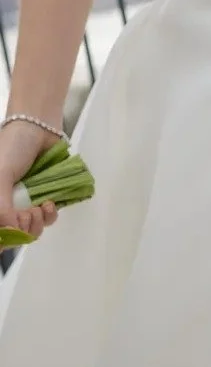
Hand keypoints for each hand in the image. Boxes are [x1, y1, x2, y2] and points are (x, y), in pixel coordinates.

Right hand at [0, 119, 59, 239]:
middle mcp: (6, 204)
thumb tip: (12, 232)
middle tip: (27, 214)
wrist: (38, 126)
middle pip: (13, 235)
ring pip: (31, 229)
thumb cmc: (11, 148)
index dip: (4, 240)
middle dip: (22, 230)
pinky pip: (47, 218)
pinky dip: (49, 215)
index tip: (11, 237)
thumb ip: (1, 208)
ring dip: (37, 224)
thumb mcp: (0, 178)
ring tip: (40, 208)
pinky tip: (49, 204)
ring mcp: (25, 201)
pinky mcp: (44, 196)